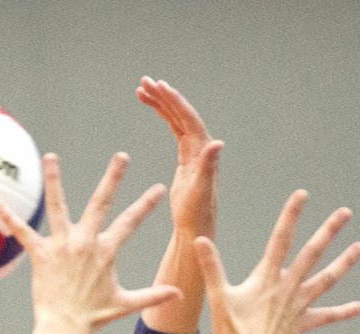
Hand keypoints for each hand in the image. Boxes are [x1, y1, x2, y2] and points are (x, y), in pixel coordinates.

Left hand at [0, 152, 179, 331]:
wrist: (65, 328)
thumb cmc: (94, 317)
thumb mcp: (126, 304)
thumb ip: (153, 296)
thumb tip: (179, 294)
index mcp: (106, 251)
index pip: (131, 222)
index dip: (146, 204)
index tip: (159, 188)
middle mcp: (86, 242)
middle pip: (101, 202)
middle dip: (113, 178)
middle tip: (121, 156)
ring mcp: (62, 246)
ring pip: (58, 205)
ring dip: (54, 179)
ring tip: (51, 157)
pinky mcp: (41, 254)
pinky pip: (24, 233)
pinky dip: (11, 218)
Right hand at [137, 76, 222, 238]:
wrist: (194, 226)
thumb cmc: (196, 212)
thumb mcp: (200, 190)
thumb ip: (209, 166)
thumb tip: (218, 144)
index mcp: (203, 151)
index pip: (189, 119)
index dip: (175, 102)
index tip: (160, 86)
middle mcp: (201, 146)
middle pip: (181, 113)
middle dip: (164, 96)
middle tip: (145, 81)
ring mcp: (193, 150)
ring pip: (176, 118)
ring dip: (160, 102)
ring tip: (141, 88)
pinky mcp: (185, 156)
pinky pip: (173, 128)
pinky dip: (162, 115)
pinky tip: (150, 105)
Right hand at [194, 191, 359, 333]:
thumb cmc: (232, 331)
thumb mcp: (218, 297)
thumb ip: (211, 266)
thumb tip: (199, 239)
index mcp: (268, 277)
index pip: (281, 239)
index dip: (291, 216)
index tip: (302, 195)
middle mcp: (288, 287)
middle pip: (312, 254)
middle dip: (329, 231)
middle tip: (346, 212)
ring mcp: (299, 305)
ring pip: (326, 280)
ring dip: (344, 262)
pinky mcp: (304, 323)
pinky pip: (327, 317)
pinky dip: (343, 312)